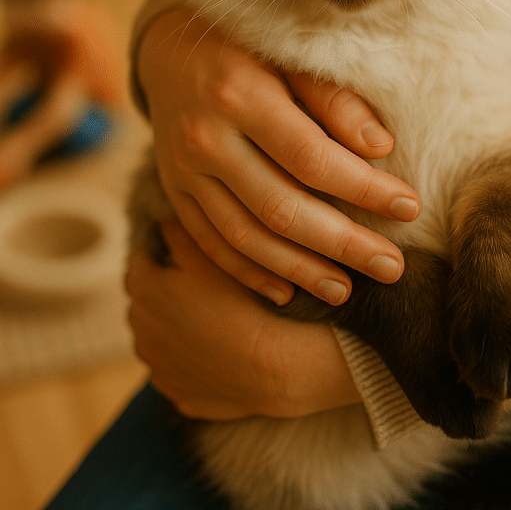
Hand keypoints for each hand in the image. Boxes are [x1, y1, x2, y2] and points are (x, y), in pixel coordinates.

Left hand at [126, 218, 360, 419]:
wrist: (270, 367)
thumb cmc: (241, 303)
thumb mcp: (211, 256)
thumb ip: (181, 233)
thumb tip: (164, 218)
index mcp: (145, 292)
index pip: (138, 264)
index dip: (159, 255)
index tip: (180, 254)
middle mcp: (141, 333)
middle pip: (145, 303)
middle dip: (163, 292)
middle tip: (199, 285)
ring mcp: (158, 368)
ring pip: (158, 339)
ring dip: (173, 328)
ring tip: (210, 319)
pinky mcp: (177, 393)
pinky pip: (177, 370)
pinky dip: (189, 360)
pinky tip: (217, 351)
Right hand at [138, 8, 420, 305]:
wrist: (169, 45)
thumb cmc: (248, 45)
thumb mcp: (291, 53)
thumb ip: (333, 98)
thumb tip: (381, 147)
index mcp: (239, 94)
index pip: (312, 158)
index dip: (364, 189)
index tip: (410, 207)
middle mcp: (205, 138)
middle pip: (281, 208)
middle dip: (343, 243)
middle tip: (392, 266)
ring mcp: (183, 171)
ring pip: (245, 236)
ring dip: (299, 270)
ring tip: (347, 289)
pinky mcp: (174, 192)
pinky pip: (211, 243)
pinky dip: (249, 272)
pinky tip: (286, 292)